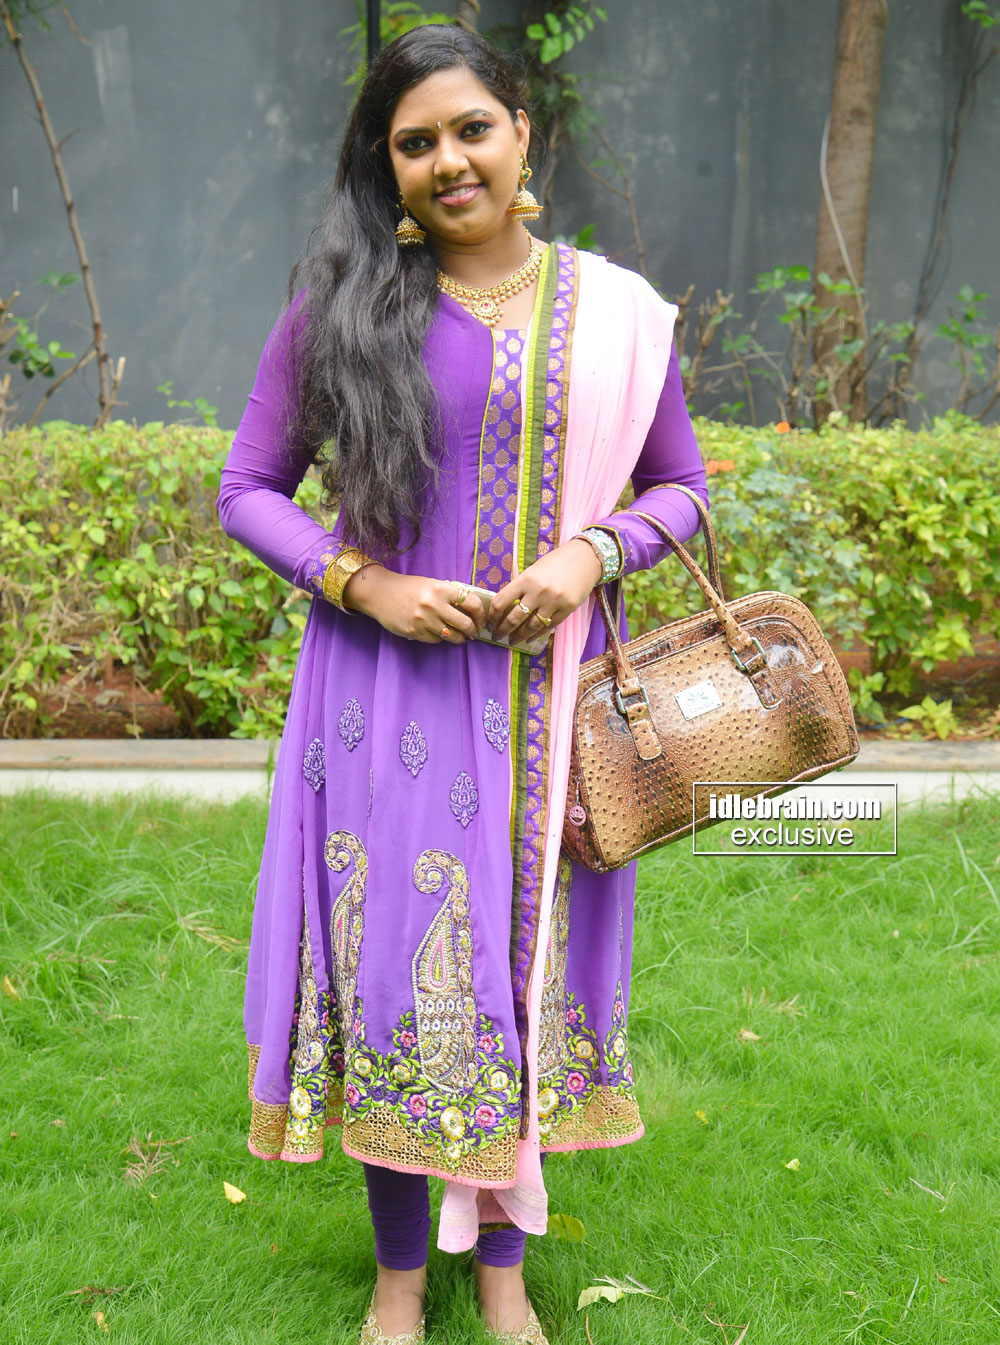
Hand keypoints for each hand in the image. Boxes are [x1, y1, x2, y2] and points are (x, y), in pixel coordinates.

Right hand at [343, 566, 487, 644]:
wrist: (380, 593)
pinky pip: (436, 640)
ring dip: (459, 638)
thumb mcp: (431, 584)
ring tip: (460, 636)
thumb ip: (449, 595)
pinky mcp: (414, 632)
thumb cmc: (408, 587)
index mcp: (441, 589)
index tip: (481, 619)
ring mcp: (423, 620)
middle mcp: (434, 605)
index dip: (480, 614)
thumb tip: (471, 609)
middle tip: (473, 632)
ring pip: (452, 636)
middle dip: (473, 630)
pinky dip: (440, 638)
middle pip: (465, 624)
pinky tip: (438, 632)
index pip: (472, 603)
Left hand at [489, 538, 602, 646]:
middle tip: (497, 636)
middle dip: (503, 630)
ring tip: (512, 640)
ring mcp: (553, 602)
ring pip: (531, 626)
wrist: (585, 559)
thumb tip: (506, 607)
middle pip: (514, 618)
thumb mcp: (534, 570)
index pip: (501, 602)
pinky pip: (548, 627)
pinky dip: (537, 634)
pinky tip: (530, 638)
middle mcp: (538, 591)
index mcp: (526, 579)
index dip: (492, 616)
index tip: (490, 622)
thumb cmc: (556, 563)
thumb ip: (521, 587)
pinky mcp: (567, 609)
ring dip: (519, 636)